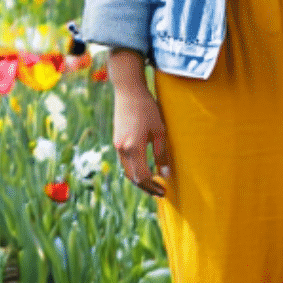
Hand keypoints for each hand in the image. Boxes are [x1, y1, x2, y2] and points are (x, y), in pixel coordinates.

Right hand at [108, 51, 171, 197]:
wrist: (128, 91)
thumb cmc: (147, 108)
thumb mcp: (159, 131)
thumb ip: (161, 154)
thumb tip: (165, 173)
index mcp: (133, 148)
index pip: (142, 176)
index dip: (153, 186)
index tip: (164, 191)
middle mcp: (122, 149)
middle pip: (132, 177)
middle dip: (146, 187)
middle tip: (159, 192)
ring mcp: (117, 145)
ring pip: (127, 170)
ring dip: (139, 180)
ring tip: (154, 183)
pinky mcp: (117, 141)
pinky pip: (124, 162)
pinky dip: (134, 169)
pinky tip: (145, 169)